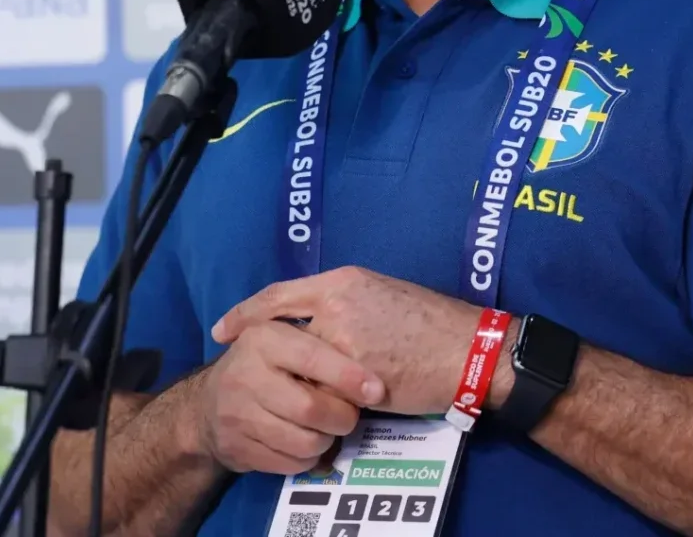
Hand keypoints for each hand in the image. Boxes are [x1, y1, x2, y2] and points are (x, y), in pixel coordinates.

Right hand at [197, 319, 384, 474]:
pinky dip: (308, 459)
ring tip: (326, 428)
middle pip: (311, 408)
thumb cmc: (263, 365)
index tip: (377, 390)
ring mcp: (238, 415)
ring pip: (305, 442)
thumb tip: (368, 372)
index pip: (312, 357)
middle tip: (349, 415)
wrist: (207, 404)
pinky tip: (305, 443)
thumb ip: (321, 343)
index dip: (349, 376)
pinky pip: (291, 465)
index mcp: (263, 339)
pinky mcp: (237, 449)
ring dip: (326, 440)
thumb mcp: (284, 337)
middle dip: (342, 417)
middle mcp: (246, 375)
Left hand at [213, 266, 492, 416]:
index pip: (278, 296)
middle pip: (282, 335)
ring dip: (301, 383)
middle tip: (243, 369)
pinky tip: (328, 408)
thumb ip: (347, 306)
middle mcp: (336, 306)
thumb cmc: (433, 323)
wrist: (469, 349)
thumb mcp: (383, 296)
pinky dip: (324, 401)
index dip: (245, 313)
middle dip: (265, 356)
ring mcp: (344, 343)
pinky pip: (326, 393)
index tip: (223, 329)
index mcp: (342, 282)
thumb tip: (321, 322)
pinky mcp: (356, 378)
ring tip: (295, 394)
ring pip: (302, 367)